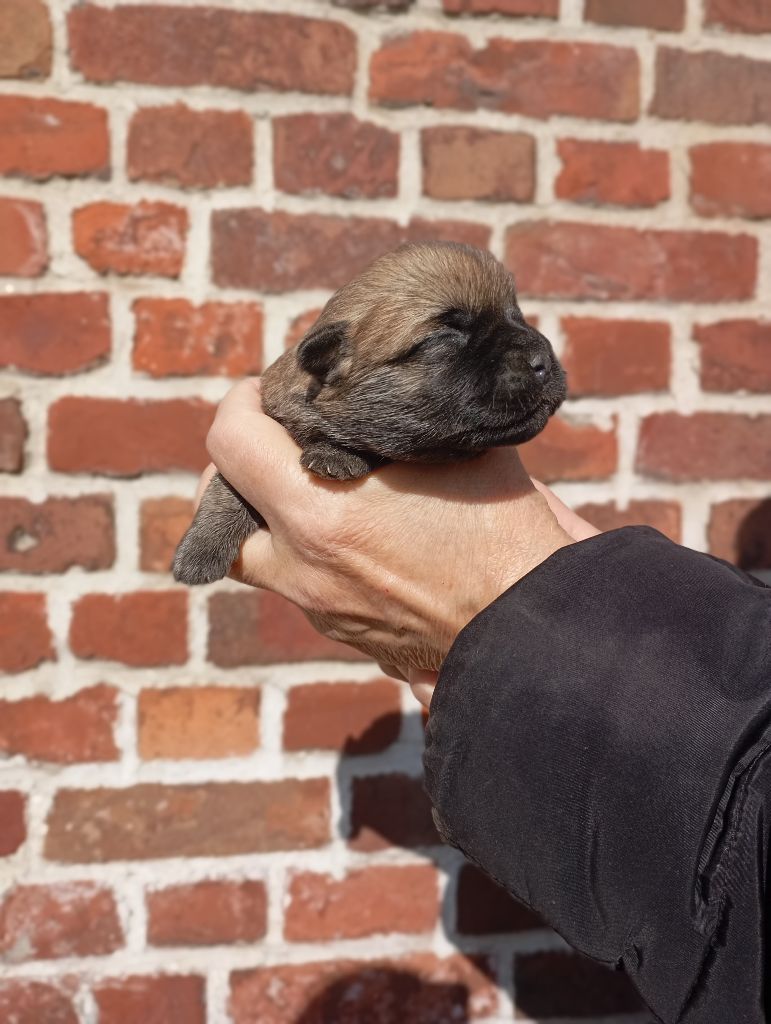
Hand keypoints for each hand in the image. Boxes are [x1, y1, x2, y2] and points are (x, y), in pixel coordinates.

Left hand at [201, 380, 596, 706]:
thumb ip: (398, 420)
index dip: (243, 402)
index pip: (230, 441)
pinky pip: (297, 583)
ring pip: (251, 555)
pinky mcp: (342, 633)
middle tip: (280, 443)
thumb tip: (376, 386)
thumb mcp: (455, 452)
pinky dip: (305, 552)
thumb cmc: (506, 534)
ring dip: (267, 515)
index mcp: (321, 514)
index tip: (271, 392)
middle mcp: (303, 568)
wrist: (537, 632)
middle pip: (217, 509)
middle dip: (239, 468)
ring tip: (312, 488)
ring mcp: (318, 607)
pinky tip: (354, 534)